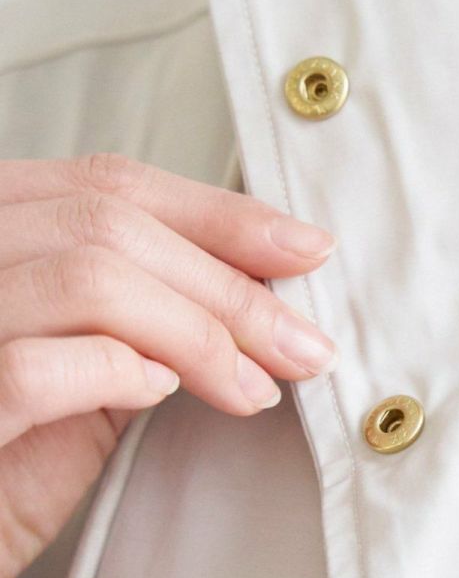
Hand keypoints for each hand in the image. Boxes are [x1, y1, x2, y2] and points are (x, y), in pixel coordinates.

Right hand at [0, 153, 338, 577]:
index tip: (303, 249)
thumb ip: (134, 318)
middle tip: (302, 344)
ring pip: (88, 276)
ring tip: (250, 387)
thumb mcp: (75, 377)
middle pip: (109, 222)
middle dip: (228, 284)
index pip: (106, 184)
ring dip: (197, 332)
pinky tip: (158, 393)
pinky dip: (118, 372)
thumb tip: (250, 287)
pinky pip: (36, 365)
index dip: (218, 213)